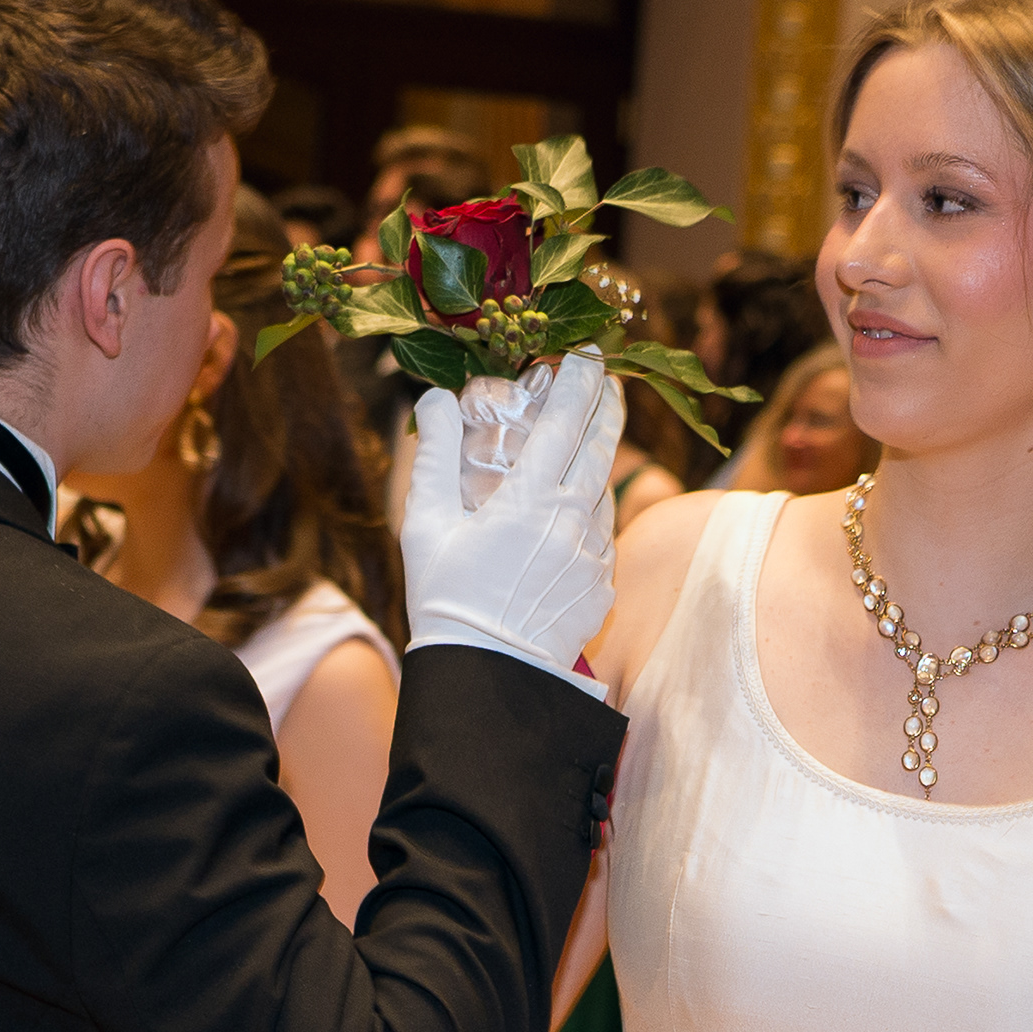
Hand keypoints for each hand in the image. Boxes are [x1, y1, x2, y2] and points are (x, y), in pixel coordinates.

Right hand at [403, 348, 622, 681]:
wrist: (487, 680)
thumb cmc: (446, 600)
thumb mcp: (425, 524)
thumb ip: (433, 454)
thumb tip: (435, 398)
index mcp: (530, 499)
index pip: (568, 420)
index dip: (583, 378)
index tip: (590, 351)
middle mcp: (573, 522)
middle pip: (604, 445)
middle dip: (608, 404)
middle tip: (607, 379)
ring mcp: (595, 556)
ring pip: (602, 493)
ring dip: (591, 467)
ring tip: (569, 457)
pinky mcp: (603, 588)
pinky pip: (600, 538)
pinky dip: (586, 519)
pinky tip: (560, 527)